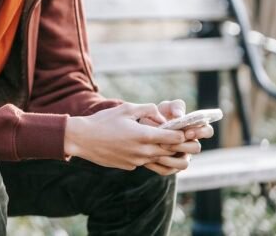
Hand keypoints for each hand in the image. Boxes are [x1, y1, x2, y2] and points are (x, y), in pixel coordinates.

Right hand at [64, 102, 185, 170]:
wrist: (82, 139)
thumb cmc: (103, 121)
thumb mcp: (126, 109)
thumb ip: (147, 109)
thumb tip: (161, 114)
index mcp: (144, 135)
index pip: (174, 138)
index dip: (184, 133)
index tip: (189, 129)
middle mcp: (143, 151)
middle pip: (172, 152)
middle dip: (184, 146)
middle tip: (193, 142)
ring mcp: (137, 161)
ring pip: (162, 161)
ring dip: (172, 156)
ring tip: (178, 151)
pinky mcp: (130, 166)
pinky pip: (148, 164)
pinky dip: (154, 158)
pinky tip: (153, 152)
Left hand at [138, 99, 212, 175]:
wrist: (142, 130)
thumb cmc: (159, 116)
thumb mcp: (166, 108)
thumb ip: (174, 107)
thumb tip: (179, 115)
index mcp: (193, 129)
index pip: (207, 131)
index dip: (201, 132)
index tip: (187, 132)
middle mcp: (190, 144)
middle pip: (196, 148)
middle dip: (183, 145)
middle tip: (168, 142)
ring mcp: (181, 157)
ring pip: (184, 164)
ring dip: (172, 158)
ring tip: (158, 149)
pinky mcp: (170, 167)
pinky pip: (168, 170)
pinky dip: (159, 165)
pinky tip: (148, 158)